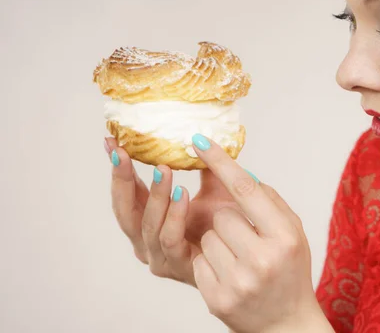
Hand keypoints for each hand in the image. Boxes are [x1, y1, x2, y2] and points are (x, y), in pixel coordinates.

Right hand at [104, 137, 240, 286]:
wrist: (247, 254)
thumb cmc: (227, 224)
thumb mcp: (213, 190)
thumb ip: (203, 167)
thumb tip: (198, 135)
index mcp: (149, 219)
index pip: (127, 191)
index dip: (119, 167)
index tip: (111, 142)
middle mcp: (146, 239)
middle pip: (124, 210)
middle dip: (122, 180)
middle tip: (123, 153)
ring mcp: (159, 255)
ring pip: (146, 225)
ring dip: (155, 195)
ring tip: (163, 169)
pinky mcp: (176, 265)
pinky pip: (169, 239)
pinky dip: (173, 216)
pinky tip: (182, 195)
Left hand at [189, 134, 332, 332]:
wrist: (286, 323)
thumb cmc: (290, 269)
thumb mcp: (292, 231)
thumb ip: (268, 200)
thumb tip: (239, 171)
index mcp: (284, 237)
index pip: (246, 190)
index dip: (221, 162)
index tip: (199, 141)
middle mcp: (262, 259)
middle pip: (222, 216)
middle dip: (227, 221)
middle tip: (244, 237)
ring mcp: (238, 282)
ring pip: (206, 238)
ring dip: (217, 242)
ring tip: (237, 258)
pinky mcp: (217, 299)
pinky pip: (198, 261)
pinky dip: (209, 263)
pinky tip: (229, 274)